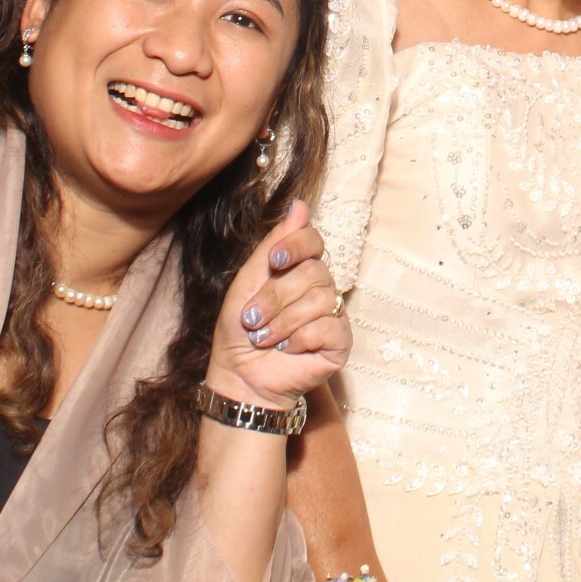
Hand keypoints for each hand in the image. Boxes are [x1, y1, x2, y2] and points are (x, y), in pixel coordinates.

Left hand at [207, 202, 349, 409]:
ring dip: (283, 322)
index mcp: (299, 269)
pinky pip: (329, 327)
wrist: (240, 376)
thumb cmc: (240, 330)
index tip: (275, 260)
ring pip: (320, 299)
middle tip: (253, 319)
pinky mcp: (340, 342)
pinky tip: (288, 349)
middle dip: (276, 297)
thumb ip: (273, 244)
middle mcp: (320, 288)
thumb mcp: (248, 281)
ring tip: (265, 339)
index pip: (313, 240)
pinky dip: (301, 339)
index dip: (297, 245)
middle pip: (313, 272)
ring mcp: (332, 314)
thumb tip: (299, 204)